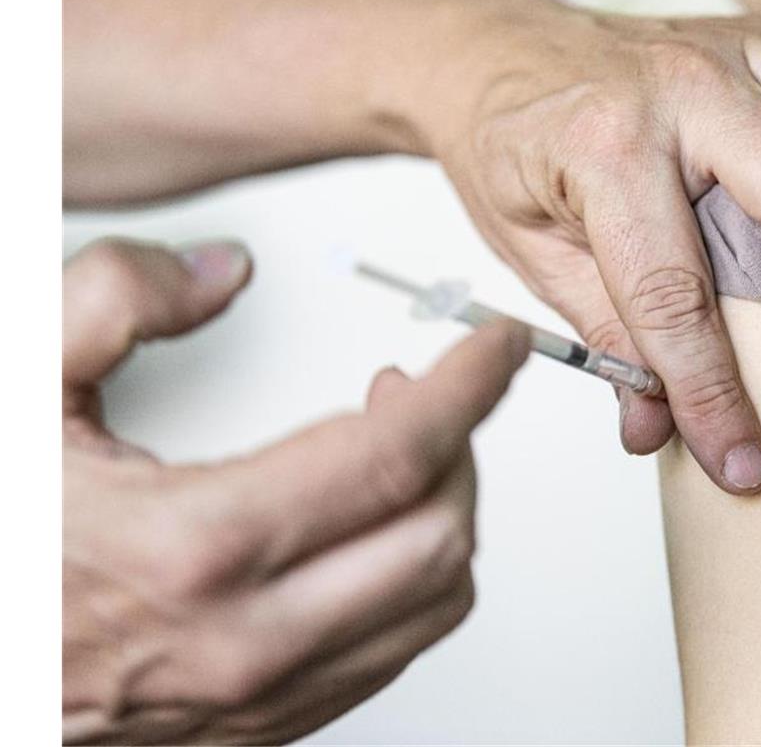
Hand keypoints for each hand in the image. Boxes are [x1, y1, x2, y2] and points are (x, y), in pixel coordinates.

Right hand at [63, 239, 528, 743]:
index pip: (396, 454)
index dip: (468, 386)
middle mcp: (247, 637)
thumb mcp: (17, 389)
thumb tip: (222, 274)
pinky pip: (394, 649)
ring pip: (435, 600)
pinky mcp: (266, 720)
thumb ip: (111, 303)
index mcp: (198, 545)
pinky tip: (374, 530)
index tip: (496, 347)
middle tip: (431, 394)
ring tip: (399, 456)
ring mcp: (263, 692)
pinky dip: (415, 577)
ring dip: (446, 512)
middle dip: (462, 446)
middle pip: (439, 532)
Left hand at [432, 0, 760, 493]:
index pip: (672, 292)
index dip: (711, 390)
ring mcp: (733, 51)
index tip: (742, 460)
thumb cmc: (510, 144)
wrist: (493, 51)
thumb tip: (655, 426)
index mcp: (604, 150)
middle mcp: (680, 90)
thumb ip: (605, 334)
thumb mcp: (532, 252)